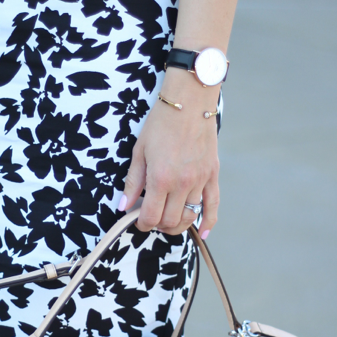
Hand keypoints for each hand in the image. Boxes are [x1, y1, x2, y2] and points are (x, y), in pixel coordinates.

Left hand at [120, 76, 219, 236]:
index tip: (137, 220)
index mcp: (160, 178)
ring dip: (178, 224)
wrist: (189, 103)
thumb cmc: (161, 124)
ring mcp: (200, 180)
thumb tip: (123, 206)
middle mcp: (182, 184)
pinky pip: (213, 206)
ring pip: (190, 217)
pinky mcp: (212, 175)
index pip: (150, 216)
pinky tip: (203, 232)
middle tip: (151, 217)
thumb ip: (132, 182)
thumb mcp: (139, 151)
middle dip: (158, 224)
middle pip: (170, 221)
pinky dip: (209, 223)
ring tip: (168, 219)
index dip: (141, 223)